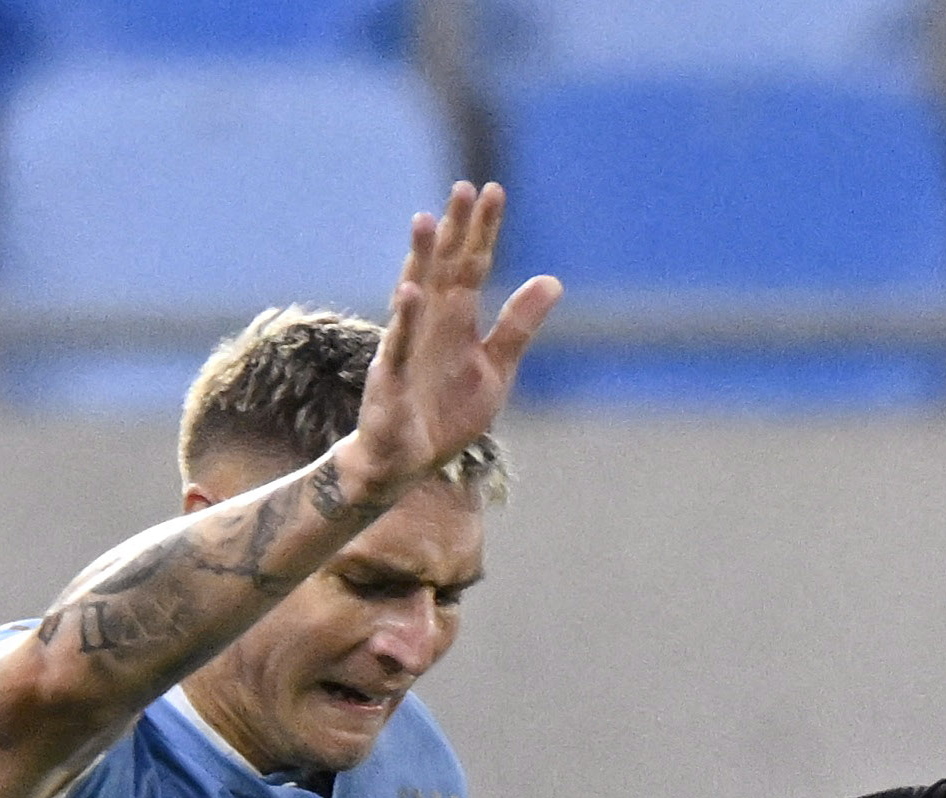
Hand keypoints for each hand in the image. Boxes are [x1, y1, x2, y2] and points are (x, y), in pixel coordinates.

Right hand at [341, 185, 560, 499]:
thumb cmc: (446, 412)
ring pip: (416, 293)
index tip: (493, 190)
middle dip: (455, 230)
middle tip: (465, 188)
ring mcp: (409, 346)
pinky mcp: (392, 377)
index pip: (472, 265)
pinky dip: (405, 320)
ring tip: (427, 220)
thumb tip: (553, 281)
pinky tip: (410, 292)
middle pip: (445, 268)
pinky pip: (399, 344)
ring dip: (421, 259)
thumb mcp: (494, 369)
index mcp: (456, 318)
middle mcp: (431, 322)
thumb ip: (518, 326)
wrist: (406, 461)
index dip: (483, 231)